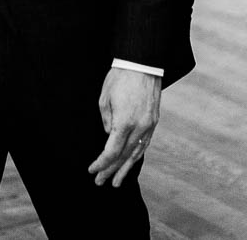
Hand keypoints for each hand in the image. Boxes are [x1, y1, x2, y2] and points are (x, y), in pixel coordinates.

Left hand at [86, 68, 160, 187]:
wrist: (142, 64)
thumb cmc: (120, 78)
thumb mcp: (104, 98)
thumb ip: (106, 121)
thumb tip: (109, 136)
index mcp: (124, 123)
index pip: (112, 152)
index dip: (101, 163)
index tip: (92, 170)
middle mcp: (139, 127)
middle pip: (124, 156)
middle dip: (111, 171)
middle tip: (100, 182)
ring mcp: (149, 125)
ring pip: (137, 153)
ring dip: (125, 169)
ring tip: (117, 182)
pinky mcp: (154, 121)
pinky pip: (144, 144)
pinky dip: (136, 155)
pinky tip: (130, 162)